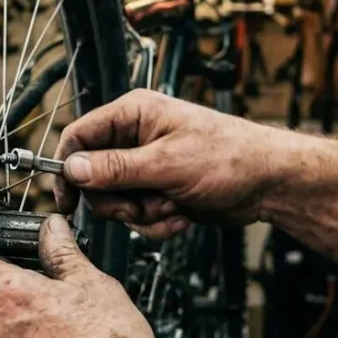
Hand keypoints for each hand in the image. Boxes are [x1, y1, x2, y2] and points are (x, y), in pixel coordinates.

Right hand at [54, 89, 301, 238]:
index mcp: (133, 114)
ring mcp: (146, 166)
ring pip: (114, 201)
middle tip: (140, 206)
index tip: (67, 198)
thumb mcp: (167, 163)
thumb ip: (115, 168)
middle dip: (117, 200)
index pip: (78, 136)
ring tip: (170, 206)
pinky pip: (137, 215)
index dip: (67, 168)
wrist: (269, 184)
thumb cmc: (231, 157)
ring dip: (141, 214)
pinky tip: (180, 214)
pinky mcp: (157, 190)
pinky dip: (156, 222)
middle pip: (92, 177)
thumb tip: (72, 168)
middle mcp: (135, 138)